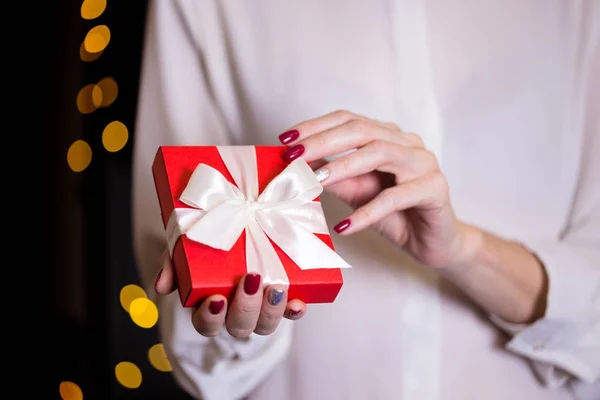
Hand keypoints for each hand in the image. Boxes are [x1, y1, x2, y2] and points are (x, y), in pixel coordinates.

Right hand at [154, 253, 306, 337]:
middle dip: (245, 308)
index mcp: (209, 304)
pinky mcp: (283, 298)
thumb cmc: (208, 239)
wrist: (242, 217)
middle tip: (249, 280)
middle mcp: (235, 311)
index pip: (206, 323)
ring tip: (276, 287)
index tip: (216, 299)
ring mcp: (260, 307)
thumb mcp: (185, 246)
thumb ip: (172, 262)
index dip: (211, 318)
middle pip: (239, 327)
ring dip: (271, 311)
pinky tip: (298, 303)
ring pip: (265, 325)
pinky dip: (295, 310)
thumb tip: (161, 286)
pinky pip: (291, 312)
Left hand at [279, 110, 476, 269]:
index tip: (286, 139)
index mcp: (388, 136)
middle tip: (294, 157)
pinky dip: (366, 212)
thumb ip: (334, 178)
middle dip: (323, 142)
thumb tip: (299, 167)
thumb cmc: (395, 215)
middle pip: (361, 131)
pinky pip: (395, 197)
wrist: (433, 243)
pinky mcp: (434, 188)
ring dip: (342, 167)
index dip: (316, 126)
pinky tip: (344, 226)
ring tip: (315, 182)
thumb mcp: (357, 194)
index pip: (348, 120)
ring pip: (379, 154)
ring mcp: (424, 162)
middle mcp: (407, 142)